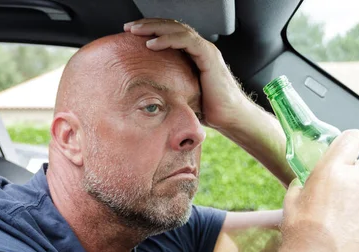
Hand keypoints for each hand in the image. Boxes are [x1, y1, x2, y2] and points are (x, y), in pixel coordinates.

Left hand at [124, 18, 248, 130]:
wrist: (230, 118)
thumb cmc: (208, 110)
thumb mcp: (181, 95)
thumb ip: (168, 88)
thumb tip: (145, 96)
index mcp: (193, 54)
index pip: (170, 34)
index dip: (151, 30)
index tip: (131, 35)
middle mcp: (200, 48)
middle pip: (172, 27)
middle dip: (148, 24)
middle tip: (128, 28)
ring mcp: (205, 50)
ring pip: (178, 29)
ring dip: (154, 28)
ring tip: (135, 31)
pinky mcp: (209, 57)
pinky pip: (186, 41)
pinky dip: (167, 40)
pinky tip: (151, 44)